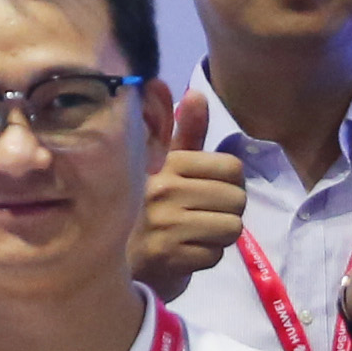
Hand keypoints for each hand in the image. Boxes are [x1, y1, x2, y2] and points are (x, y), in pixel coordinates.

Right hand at [129, 85, 249, 301]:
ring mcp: (166, 225)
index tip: (212, 189)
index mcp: (167, 162)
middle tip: (206, 214)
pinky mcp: (168, 257)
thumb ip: (186, 132)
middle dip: (228, 210)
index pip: (232, 167)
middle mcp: (165, 190)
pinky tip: (187, 251)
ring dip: (220, 234)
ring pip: (231, 227)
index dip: (230, 182)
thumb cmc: (147, 205)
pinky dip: (207, 255)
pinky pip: (216, 254)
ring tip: (198, 233)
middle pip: (237, 199)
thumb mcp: (164, 163)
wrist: (114, 258)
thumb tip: (197, 93)